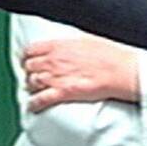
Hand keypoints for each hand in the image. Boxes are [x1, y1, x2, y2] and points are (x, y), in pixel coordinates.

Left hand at [21, 36, 139, 112]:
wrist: (119, 70)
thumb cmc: (108, 55)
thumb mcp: (85, 40)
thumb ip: (68, 43)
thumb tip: (63, 44)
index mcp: (58, 46)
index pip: (30, 50)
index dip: (27, 56)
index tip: (28, 59)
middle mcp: (53, 61)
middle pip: (29, 67)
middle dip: (29, 71)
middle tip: (32, 75)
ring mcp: (56, 77)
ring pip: (32, 82)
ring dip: (31, 86)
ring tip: (34, 89)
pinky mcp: (63, 93)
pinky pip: (41, 99)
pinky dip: (33, 103)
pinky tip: (32, 106)